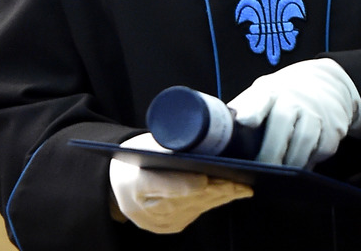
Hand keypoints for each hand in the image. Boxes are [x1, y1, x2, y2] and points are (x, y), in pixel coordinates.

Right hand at [109, 133, 251, 233]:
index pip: (161, 185)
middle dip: (216, 189)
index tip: (205, 179)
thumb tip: (198, 133)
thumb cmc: (135, 158)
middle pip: (187, 198)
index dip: (185, 184)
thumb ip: (167, 145)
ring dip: (221, 196)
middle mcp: (147, 209)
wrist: (118, 184)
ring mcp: (159, 221)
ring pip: (197, 207)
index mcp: (136, 182)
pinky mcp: (169, 227)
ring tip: (242, 186)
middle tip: (240, 180)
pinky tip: (230, 193)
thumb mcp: (144, 146)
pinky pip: (196, 213)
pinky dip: (214, 202)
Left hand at [226, 58, 360, 167]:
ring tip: (281, 174)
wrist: (327, 82)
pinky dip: (312, 160)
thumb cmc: (285, 93)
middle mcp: (294, 99)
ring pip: (305, 140)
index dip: (253, 109)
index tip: (245, 121)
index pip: (260, 98)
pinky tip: (303, 165)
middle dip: (271, 151)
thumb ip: (244, 109)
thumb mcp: (263, 92)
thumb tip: (215, 134)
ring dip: (292, 161)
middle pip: (282, 124)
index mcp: (270, 91)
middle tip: (262, 169)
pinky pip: (323, 149)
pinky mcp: (334, 127)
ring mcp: (317, 112)